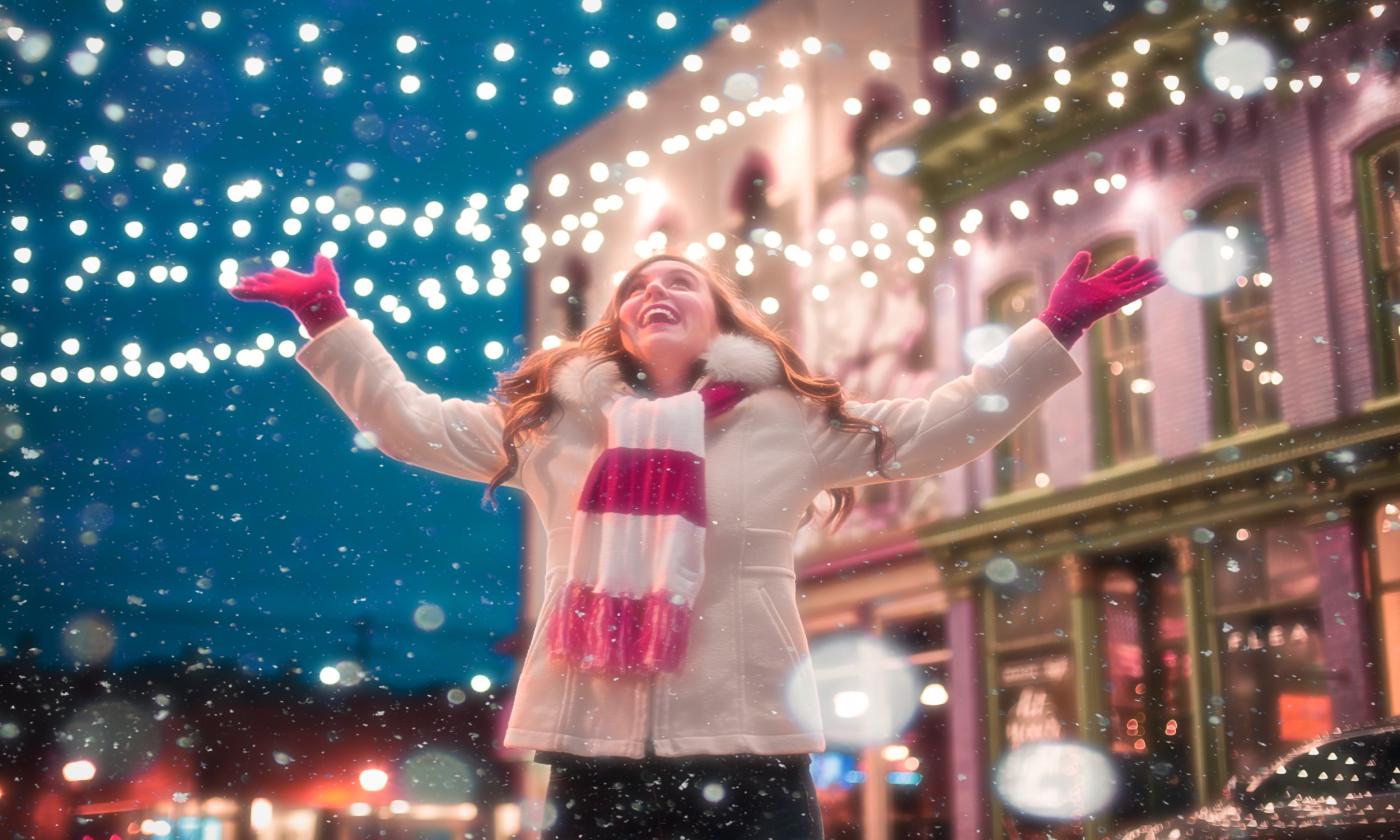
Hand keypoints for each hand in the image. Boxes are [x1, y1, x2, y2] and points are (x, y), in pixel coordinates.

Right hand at [230, 253, 347, 336]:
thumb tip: (322, 255)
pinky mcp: (272, 295)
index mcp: (294, 281)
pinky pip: (255, 293)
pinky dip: (243, 293)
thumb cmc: (327, 292)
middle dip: (258, 281)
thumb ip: (322, 264)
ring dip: (247, 287)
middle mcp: (284, 287)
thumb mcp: (325, 273)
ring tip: (235, 286)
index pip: (282, 276)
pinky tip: (232, 291)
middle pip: (267, 282)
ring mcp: (277, 292)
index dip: (277, 274)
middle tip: (247, 280)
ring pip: (258, 288)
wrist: (323, 303)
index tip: (272, 273)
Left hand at [1037, 251, 1165, 348]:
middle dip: (1141, 271)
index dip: (1125, 265)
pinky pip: (1135, 293)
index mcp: (1097, 284)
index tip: (1135, 257)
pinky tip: (1159, 281)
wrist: (1060, 319)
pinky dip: (1147, 287)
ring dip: (1149, 279)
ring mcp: (1113, 296)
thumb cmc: (1061, 303)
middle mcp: (1108, 290)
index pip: (1115, 273)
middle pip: (1129, 278)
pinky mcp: (1116, 301)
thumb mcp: (1069, 278)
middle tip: (1155, 262)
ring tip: (1163, 273)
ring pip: (1135, 286)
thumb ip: (1078, 266)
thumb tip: (1086, 252)